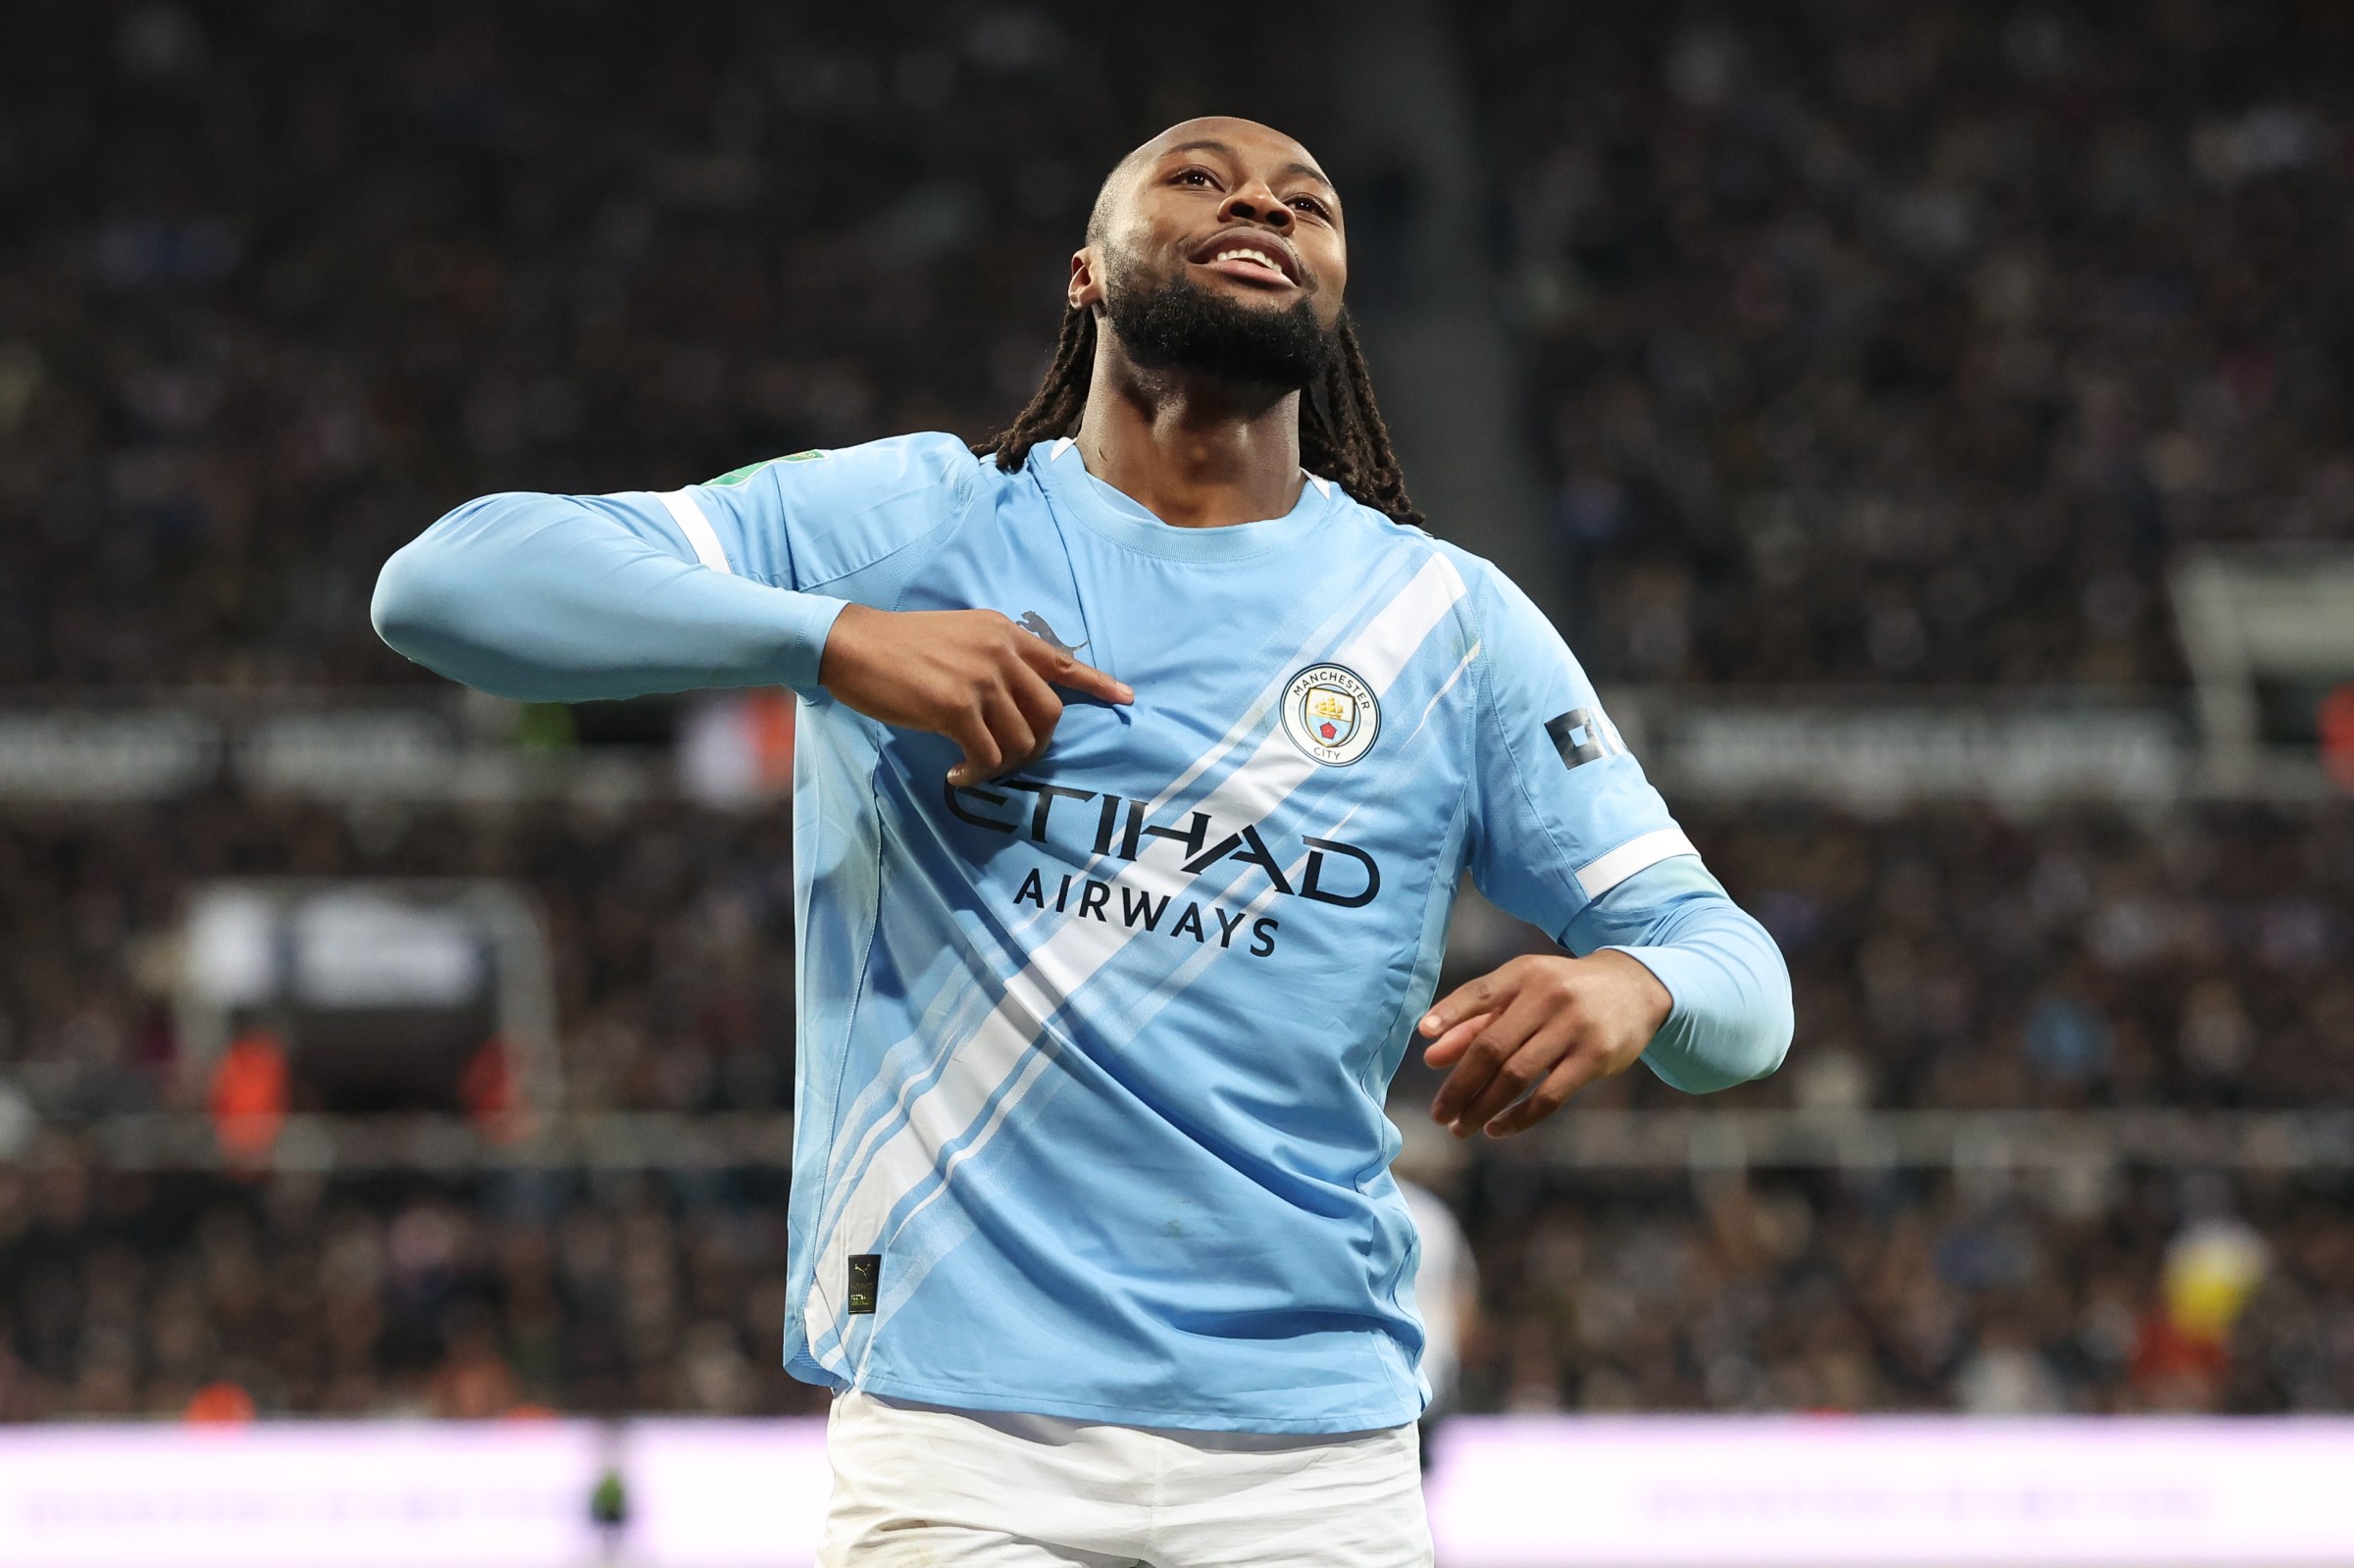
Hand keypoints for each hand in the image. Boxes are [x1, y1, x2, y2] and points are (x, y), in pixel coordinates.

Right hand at [818, 604, 1132, 784]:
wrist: (853, 645)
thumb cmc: (901, 645)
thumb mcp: (961, 635)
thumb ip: (995, 655)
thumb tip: (1017, 694)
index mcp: (1004, 633)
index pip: (1062, 661)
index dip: (1097, 683)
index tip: (1125, 699)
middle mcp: (1001, 652)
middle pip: (1050, 714)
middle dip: (1037, 745)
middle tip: (1009, 757)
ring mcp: (982, 680)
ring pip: (1022, 741)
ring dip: (1002, 765)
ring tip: (974, 766)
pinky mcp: (956, 707)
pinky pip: (988, 756)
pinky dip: (977, 774)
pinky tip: (957, 774)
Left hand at [1418, 951, 1671, 1137]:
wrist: (1634, 988)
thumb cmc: (1562, 993)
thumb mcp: (1522, 994)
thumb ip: (1476, 1021)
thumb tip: (1431, 1056)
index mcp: (1524, 974)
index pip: (1479, 993)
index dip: (1449, 1013)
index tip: (1423, 1035)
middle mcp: (1547, 997)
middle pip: (1492, 1047)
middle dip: (1460, 1085)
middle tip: (1438, 1114)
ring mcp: (1573, 1027)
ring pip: (1516, 1076)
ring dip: (1483, 1107)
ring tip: (1460, 1127)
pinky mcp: (1595, 1057)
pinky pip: (1549, 1096)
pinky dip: (1518, 1117)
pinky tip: (1496, 1128)